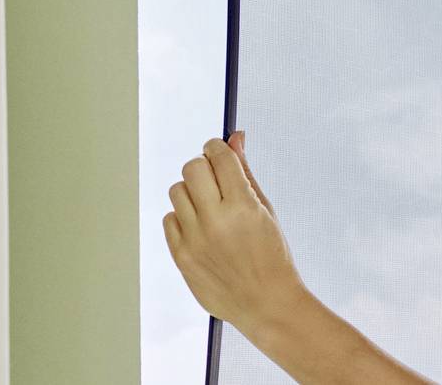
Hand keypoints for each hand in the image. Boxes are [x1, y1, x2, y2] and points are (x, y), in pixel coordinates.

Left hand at [164, 131, 304, 330]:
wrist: (265, 303)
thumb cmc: (272, 255)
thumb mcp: (265, 209)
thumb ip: (246, 172)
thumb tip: (235, 138)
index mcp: (243, 207)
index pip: (219, 157)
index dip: (218, 148)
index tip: (220, 152)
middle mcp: (216, 222)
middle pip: (192, 168)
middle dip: (203, 166)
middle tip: (215, 179)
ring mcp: (195, 240)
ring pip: (177, 191)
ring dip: (192, 192)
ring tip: (209, 207)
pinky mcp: (180, 256)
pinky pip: (169, 219)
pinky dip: (183, 217)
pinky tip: (201, 227)